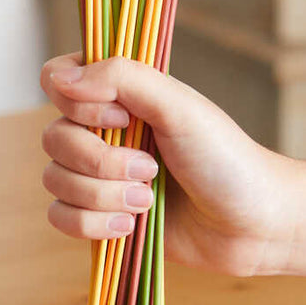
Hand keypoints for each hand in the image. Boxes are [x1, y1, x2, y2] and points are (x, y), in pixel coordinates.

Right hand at [40, 53, 296, 275]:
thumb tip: (59, 80)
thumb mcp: (179, 107)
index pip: (56, 79)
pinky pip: (60, 217)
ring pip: (54, 180)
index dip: (77, 104)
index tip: (122, 120)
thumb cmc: (226, 160)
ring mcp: (99, 175)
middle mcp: (103, 132)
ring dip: (102, 196)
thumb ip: (121, 78)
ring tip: (148, 201)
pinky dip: (92, 224)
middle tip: (152, 170)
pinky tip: (131, 226)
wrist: (252, 225)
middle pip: (53, 137)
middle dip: (100, 162)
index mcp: (121, 95)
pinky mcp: (100, 216)